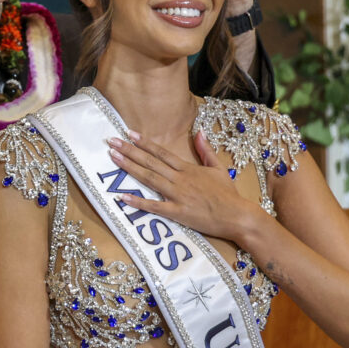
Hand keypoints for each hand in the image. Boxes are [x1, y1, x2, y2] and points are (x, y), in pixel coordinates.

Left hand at [107, 131, 261, 240]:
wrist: (237, 216)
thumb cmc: (228, 194)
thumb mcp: (218, 168)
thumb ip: (206, 150)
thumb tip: (199, 132)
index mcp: (188, 169)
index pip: (162, 152)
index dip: (144, 143)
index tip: (128, 134)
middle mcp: (180, 179)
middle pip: (150, 162)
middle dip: (129, 151)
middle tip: (111, 142)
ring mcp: (178, 195)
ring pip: (150, 179)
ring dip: (130, 168)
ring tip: (114, 158)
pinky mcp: (178, 212)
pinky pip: (155, 207)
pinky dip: (138, 202)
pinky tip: (123, 197)